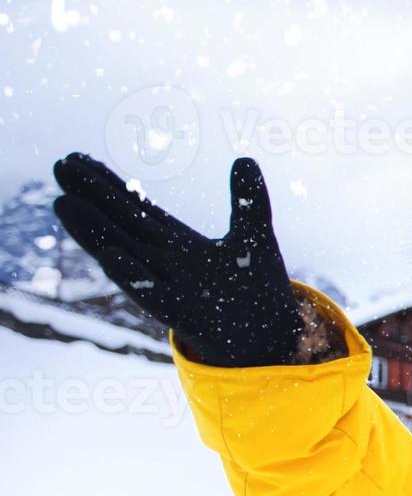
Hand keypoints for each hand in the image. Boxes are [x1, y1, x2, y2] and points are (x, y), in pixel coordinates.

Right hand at [50, 153, 302, 366]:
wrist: (268, 338)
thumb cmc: (253, 290)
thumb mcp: (253, 236)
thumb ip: (248, 200)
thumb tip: (244, 158)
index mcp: (177, 243)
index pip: (136, 208)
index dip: (108, 184)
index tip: (78, 157)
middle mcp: (165, 263)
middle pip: (122, 225)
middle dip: (92, 197)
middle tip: (60, 165)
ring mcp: (173, 289)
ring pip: (125, 255)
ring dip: (95, 233)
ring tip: (64, 204)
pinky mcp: (188, 316)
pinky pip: (155, 296)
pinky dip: (133, 277)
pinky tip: (110, 256)